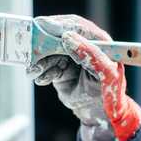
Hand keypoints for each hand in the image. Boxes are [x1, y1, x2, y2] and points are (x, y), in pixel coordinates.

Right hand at [27, 15, 140, 140]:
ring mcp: (71, 56)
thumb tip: (68, 38)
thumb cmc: (110, 94)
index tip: (45, 27)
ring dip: (40, 60)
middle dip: (45, 42)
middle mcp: (84, 46)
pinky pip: (46, 65)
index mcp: (100, 42)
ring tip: (34, 70)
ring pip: (50, 50)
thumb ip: (91, 55)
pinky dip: (41, 71)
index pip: (79, 27)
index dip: (62, 25)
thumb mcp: (106, 74)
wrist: (99, 114)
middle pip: (60, 35)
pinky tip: (41, 78)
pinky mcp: (60, 68)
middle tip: (30, 45)